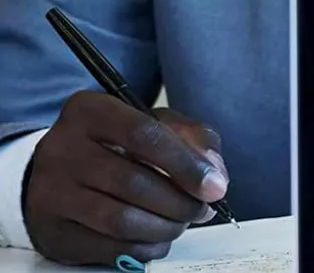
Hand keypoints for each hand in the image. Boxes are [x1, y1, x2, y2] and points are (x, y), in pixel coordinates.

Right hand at [23, 91, 230, 265]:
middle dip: (180, 201)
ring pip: (122, 220)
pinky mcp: (54, 231)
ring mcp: (52, 193)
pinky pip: (109, 249)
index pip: (145, 135)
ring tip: (182, 222)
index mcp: (89, 110)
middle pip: (135, 182)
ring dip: (165, 227)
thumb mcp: (150, 122)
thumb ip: (190, 137)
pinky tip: (158, 237)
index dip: (186, 164)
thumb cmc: (113, 143)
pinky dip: (145, 248)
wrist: (55, 172)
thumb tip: (214, 174)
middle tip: (201, 209)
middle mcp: (63, 148)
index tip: (214, 186)